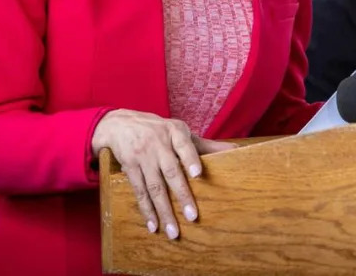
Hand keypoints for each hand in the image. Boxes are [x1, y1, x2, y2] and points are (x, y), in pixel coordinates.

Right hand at [91, 109, 234, 238]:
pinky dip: (146, 209)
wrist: (119, 123)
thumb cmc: (158, 130)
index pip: (185, 145)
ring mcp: (143, 156)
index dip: (191, 159)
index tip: (198, 175)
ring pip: (155, 186)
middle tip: (192, 216)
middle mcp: (159, 143)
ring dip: (164, 210)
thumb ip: (205, 145)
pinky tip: (153, 225)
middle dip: (182, 195)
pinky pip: (139, 191)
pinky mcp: (129, 167)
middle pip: (171, 171)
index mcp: (175, 132)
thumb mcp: (179, 131)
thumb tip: (235, 150)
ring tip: (173, 231)